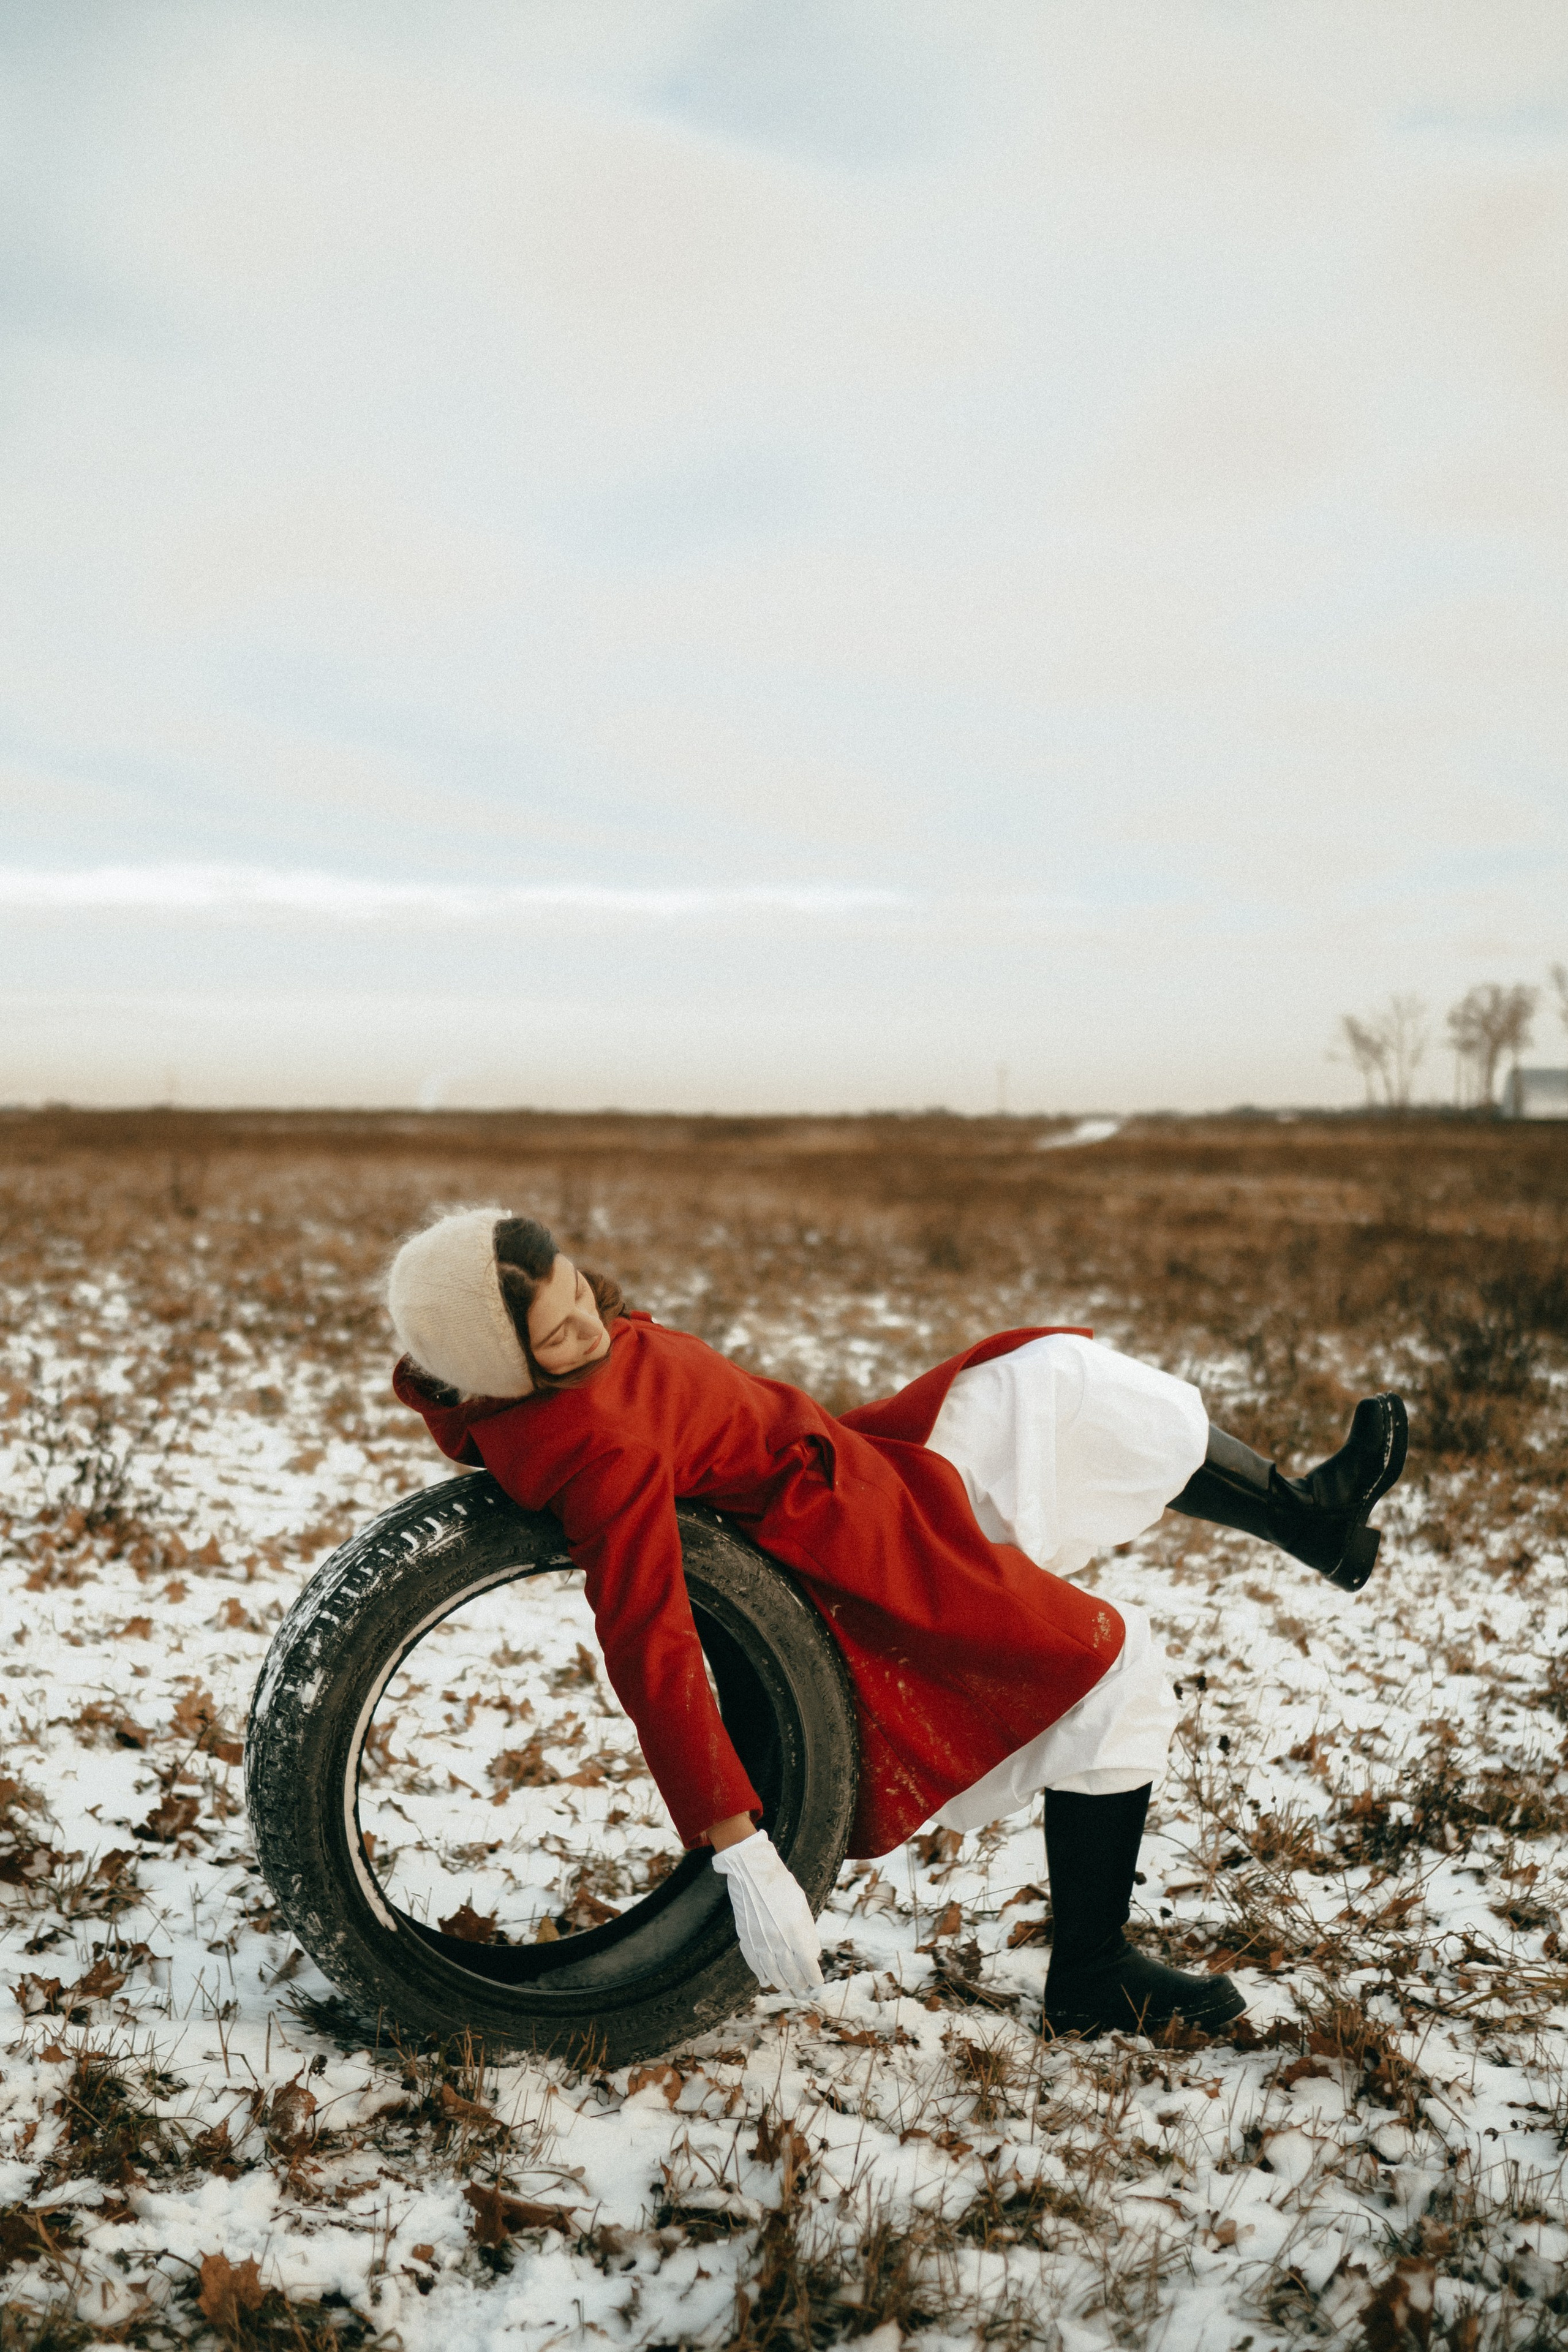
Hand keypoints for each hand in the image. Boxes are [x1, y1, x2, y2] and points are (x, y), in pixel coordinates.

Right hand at [710, 1831, 823, 1995]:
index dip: (813, 1976)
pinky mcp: (745, 1936)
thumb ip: (807, 1931)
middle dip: (798, 1982)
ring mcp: (759, 1940)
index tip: (817, 1983)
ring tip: (786, 1987)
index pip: (807, 1964)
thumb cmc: (781, 1884)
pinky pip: (753, 1962)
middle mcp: (777, 1939)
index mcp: (795, 1930)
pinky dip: (759, 1973)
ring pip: (771, 1971)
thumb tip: (813, 1954)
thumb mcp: (801, 1905)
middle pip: (790, 1972)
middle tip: (803, 1988)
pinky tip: (764, 1980)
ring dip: (780, 1982)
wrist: (750, 1869)